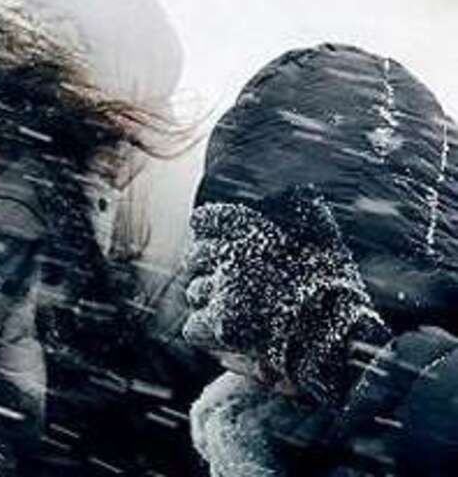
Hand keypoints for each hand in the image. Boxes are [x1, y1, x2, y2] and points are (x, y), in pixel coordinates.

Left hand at [183, 190, 389, 404]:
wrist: (343, 344)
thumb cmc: (336, 294)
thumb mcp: (323, 239)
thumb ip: (301, 211)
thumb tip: (296, 192)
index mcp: (256, 227)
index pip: (204, 221)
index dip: (208, 234)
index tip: (219, 249)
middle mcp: (236, 252)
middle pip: (196, 258)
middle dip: (210, 273)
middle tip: (236, 291)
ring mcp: (226, 288)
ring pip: (195, 292)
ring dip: (212, 305)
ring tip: (246, 317)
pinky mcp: (220, 323)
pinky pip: (194, 327)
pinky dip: (210, 335)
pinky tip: (236, 338)